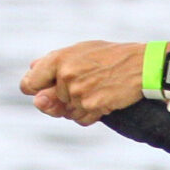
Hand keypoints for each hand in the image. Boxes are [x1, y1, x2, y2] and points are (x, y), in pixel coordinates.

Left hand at [20, 41, 146, 124]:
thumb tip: (31, 68)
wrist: (140, 65)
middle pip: (48, 102)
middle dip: (59, 100)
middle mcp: (65, 76)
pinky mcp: (92, 106)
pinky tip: (101, 100)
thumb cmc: (110, 56)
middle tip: (80, 88)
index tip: (42, 91)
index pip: (29, 84)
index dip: (35, 89)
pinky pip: (80, 119)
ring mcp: (78, 93)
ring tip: (96, 90)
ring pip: (66, 112)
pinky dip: (89, 114)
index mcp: (58, 60)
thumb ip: (54, 61)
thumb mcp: (80, 50)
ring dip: (77, 107)